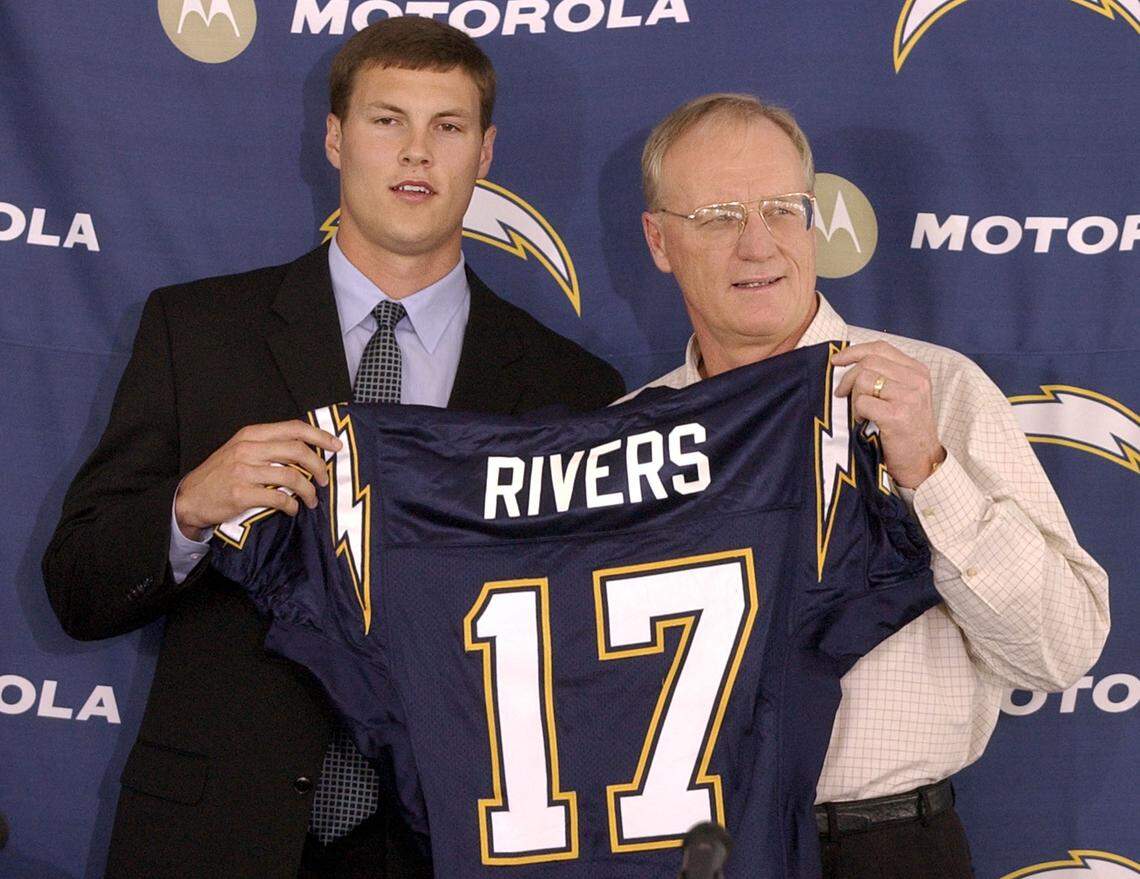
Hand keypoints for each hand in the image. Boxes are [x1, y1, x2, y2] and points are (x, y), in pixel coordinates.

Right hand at [174, 420, 341, 539]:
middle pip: (298, 451)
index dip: (320, 436)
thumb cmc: (221, 474)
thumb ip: (269, 446)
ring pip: (292, 476)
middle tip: (324, 481)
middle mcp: (248, 448)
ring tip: (311, 500)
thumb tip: (307, 451)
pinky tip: (292, 509)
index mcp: (251, 434)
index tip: (336, 446)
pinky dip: (291, 505)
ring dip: (308, 491)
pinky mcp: (241, 494)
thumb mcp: (241, 449)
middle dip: (319, 466)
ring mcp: (244, 471)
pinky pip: (279, 498)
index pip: (294, 428)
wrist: (189, 497)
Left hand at [832, 341, 945, 488]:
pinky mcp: (897, 415)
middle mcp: (916, 380)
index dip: (853, 351)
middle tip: (841, 394)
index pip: (880, 348)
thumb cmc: (906, 430)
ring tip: (860, 412)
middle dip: (847, 377)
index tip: (836, 360)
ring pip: (863, 379)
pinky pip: (862, 402)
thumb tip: (848, 362)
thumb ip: (885, 376)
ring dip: (854, 397)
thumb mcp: (903, 396)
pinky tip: (864, 422)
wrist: (922, 463)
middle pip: (868, 362)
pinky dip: (857, 412)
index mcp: (917, 371)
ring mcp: (908, 397)